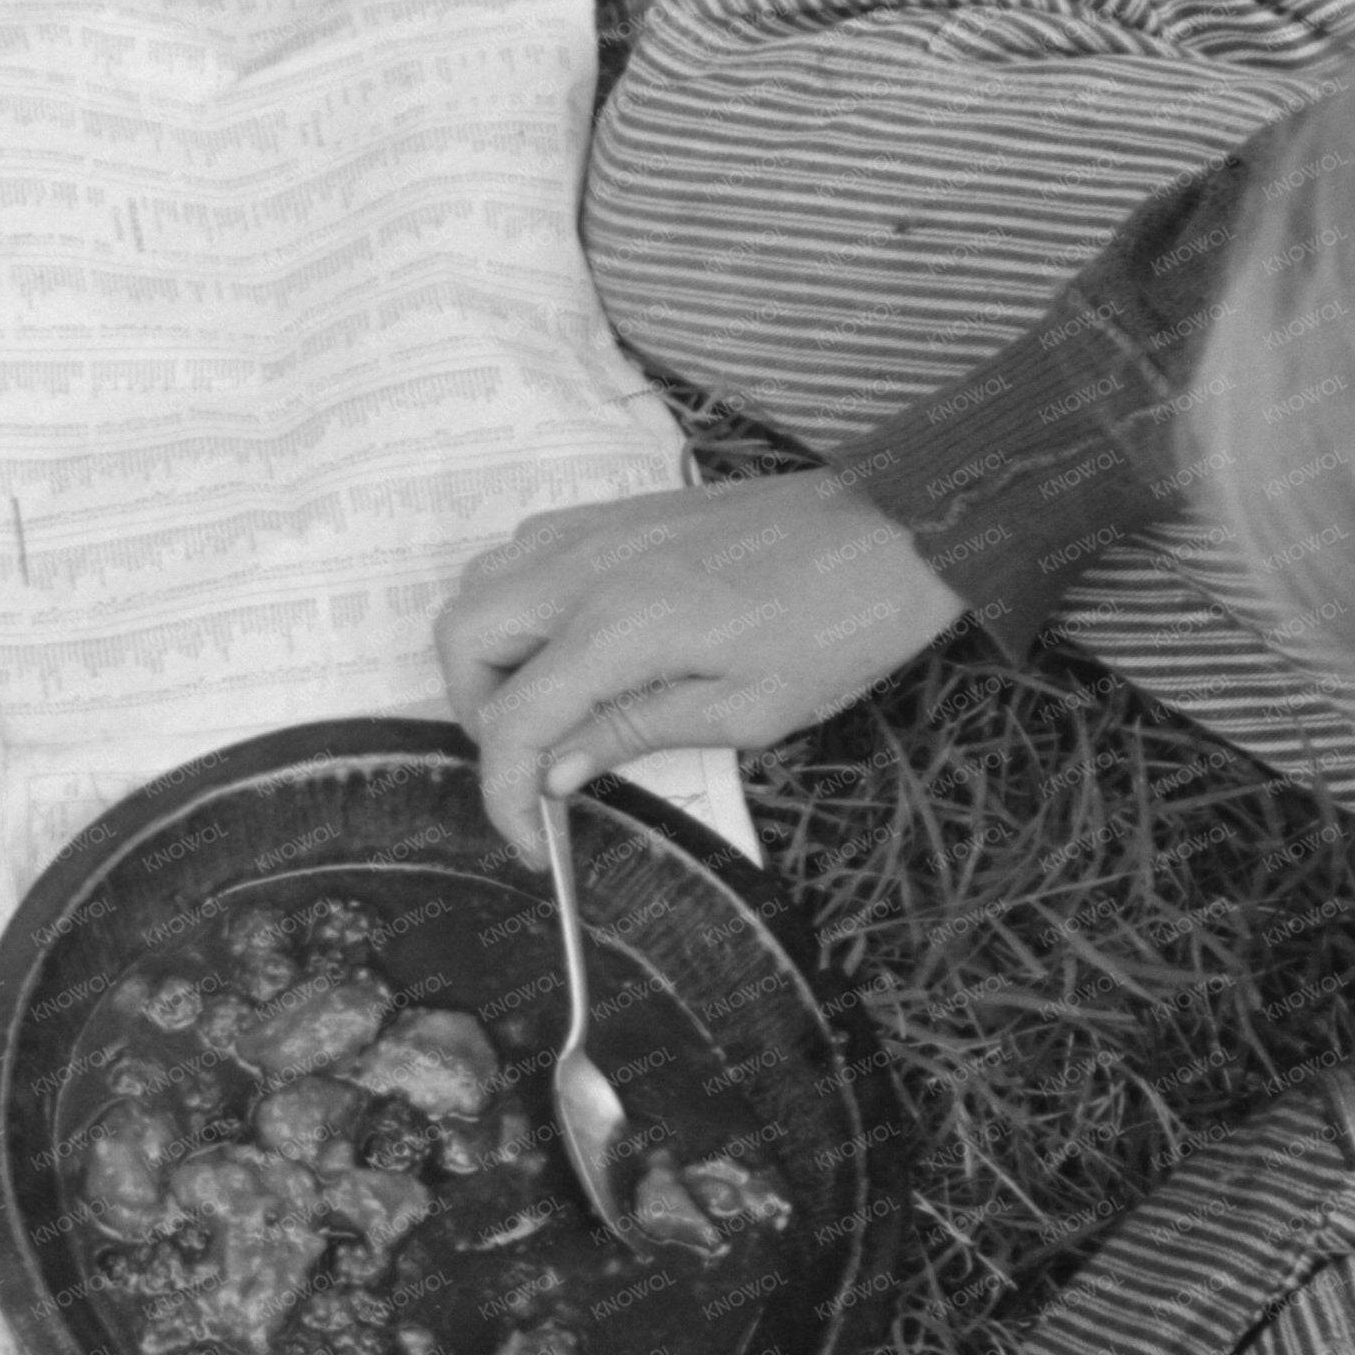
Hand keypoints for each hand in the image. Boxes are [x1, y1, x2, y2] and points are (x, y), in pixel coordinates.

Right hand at [432, 470, 963, 864]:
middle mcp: (583, 567)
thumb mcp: (752, 708)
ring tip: (549, 707)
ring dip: (490, 656)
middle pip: (460, 636)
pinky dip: (516, 607)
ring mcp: (592, 530)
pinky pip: (519, 554)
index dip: (505, 792)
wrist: (894, 526)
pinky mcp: (612, 515)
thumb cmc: (840, 624)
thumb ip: (636, 732)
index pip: (514, 719)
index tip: (532, 840)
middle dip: (476, 715)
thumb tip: (555, 773)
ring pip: (478, 586)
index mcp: (620, 625)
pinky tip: (572, 646)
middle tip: (532, 764)